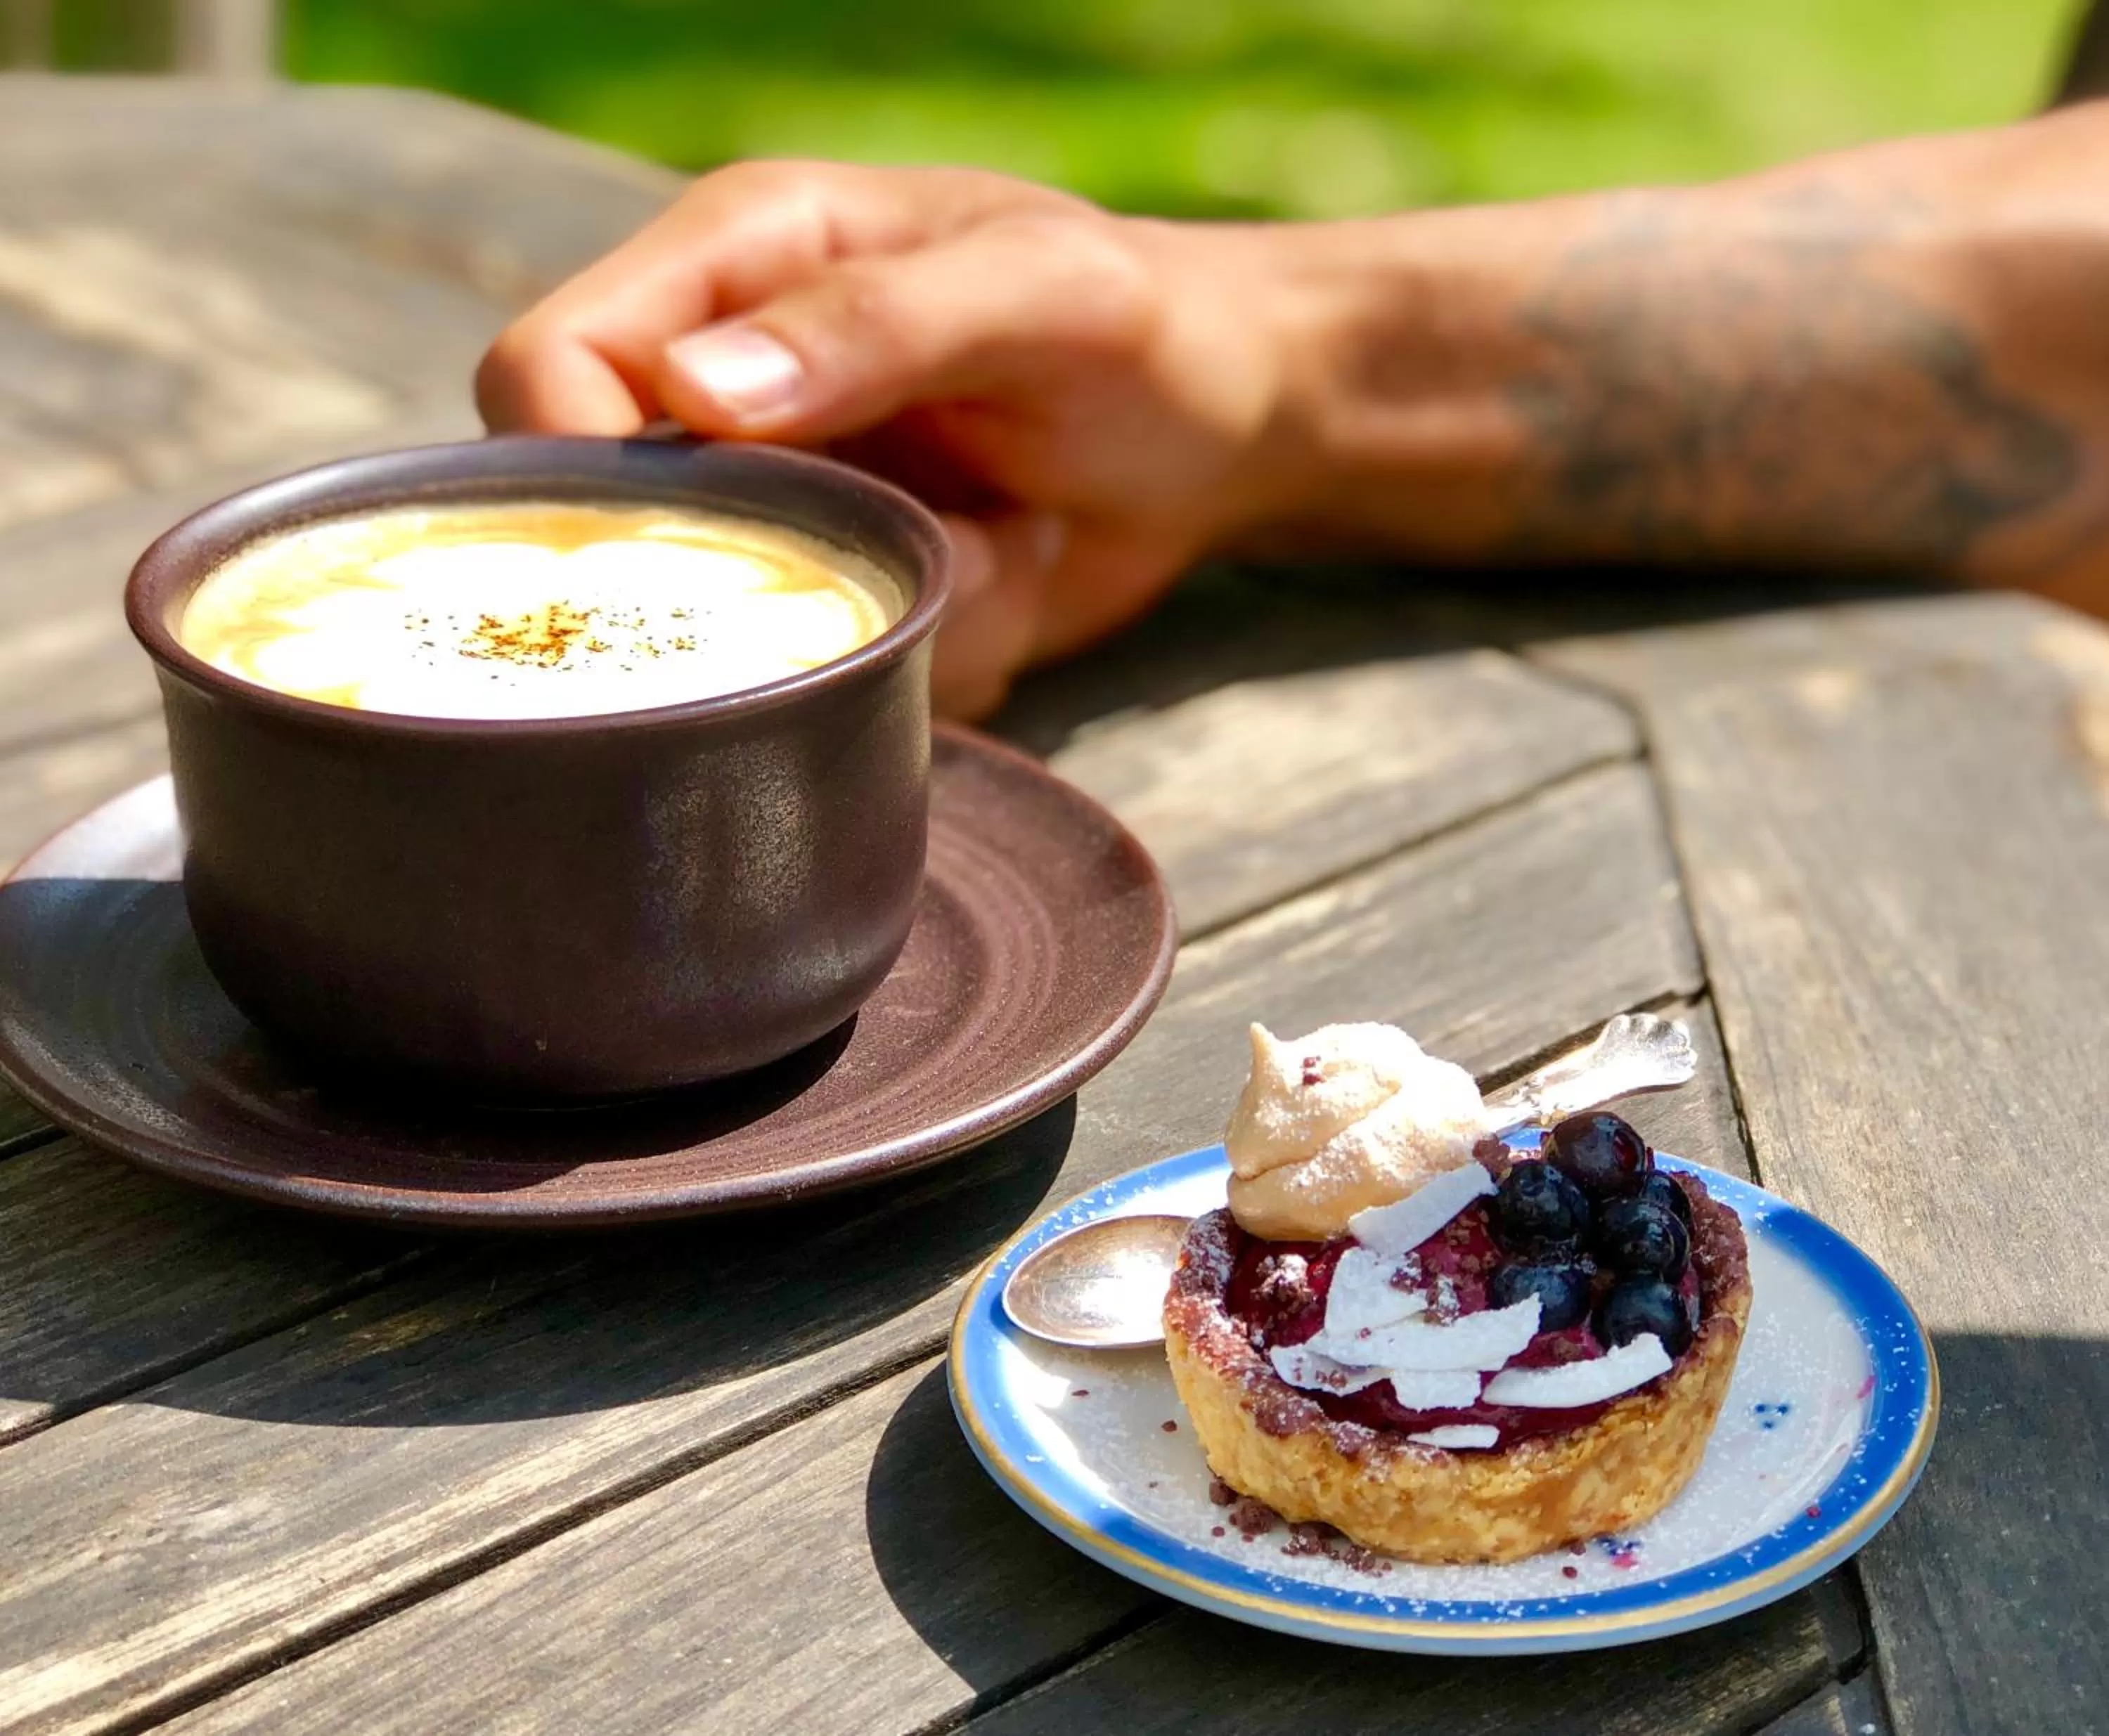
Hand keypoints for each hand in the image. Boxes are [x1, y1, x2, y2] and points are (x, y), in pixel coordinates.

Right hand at [477, 162, 1300, 716]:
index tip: (667, 549)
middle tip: (891, 554)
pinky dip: (923, 650)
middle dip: (735, 576)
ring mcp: (779, 502)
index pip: (552, 366)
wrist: (1231, 426)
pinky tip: (1004, 577)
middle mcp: (727, 385)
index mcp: (738, 263)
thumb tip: (695, 391)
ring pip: (729, 624)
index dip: (566, 467)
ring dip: (868, 613)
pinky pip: (826, 670)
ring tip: (992, 541)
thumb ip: (879, 325)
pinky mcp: (836, 593)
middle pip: (600, 523)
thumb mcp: (1038, 296)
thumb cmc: (1143, 326)